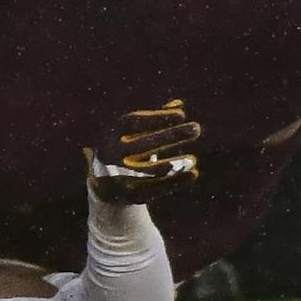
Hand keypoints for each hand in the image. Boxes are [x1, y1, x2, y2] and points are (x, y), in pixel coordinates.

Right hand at [85, 99, 200, 203]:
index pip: (133, 121)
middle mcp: (110, 154)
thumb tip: (179, 104)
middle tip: (197, 128)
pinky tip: (193, 173)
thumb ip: (154, 119)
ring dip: (174, 163)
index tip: (182, 114)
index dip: (157, 117)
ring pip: (150, 169)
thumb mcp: (133, 134)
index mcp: (110, 133)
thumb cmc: (124, 150)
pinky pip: (157, 188)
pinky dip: (176, 180)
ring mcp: (119, 176)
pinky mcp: (131, 195)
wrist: (104, 185)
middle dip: (171, 135)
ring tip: (193, 159)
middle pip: (143, 144)